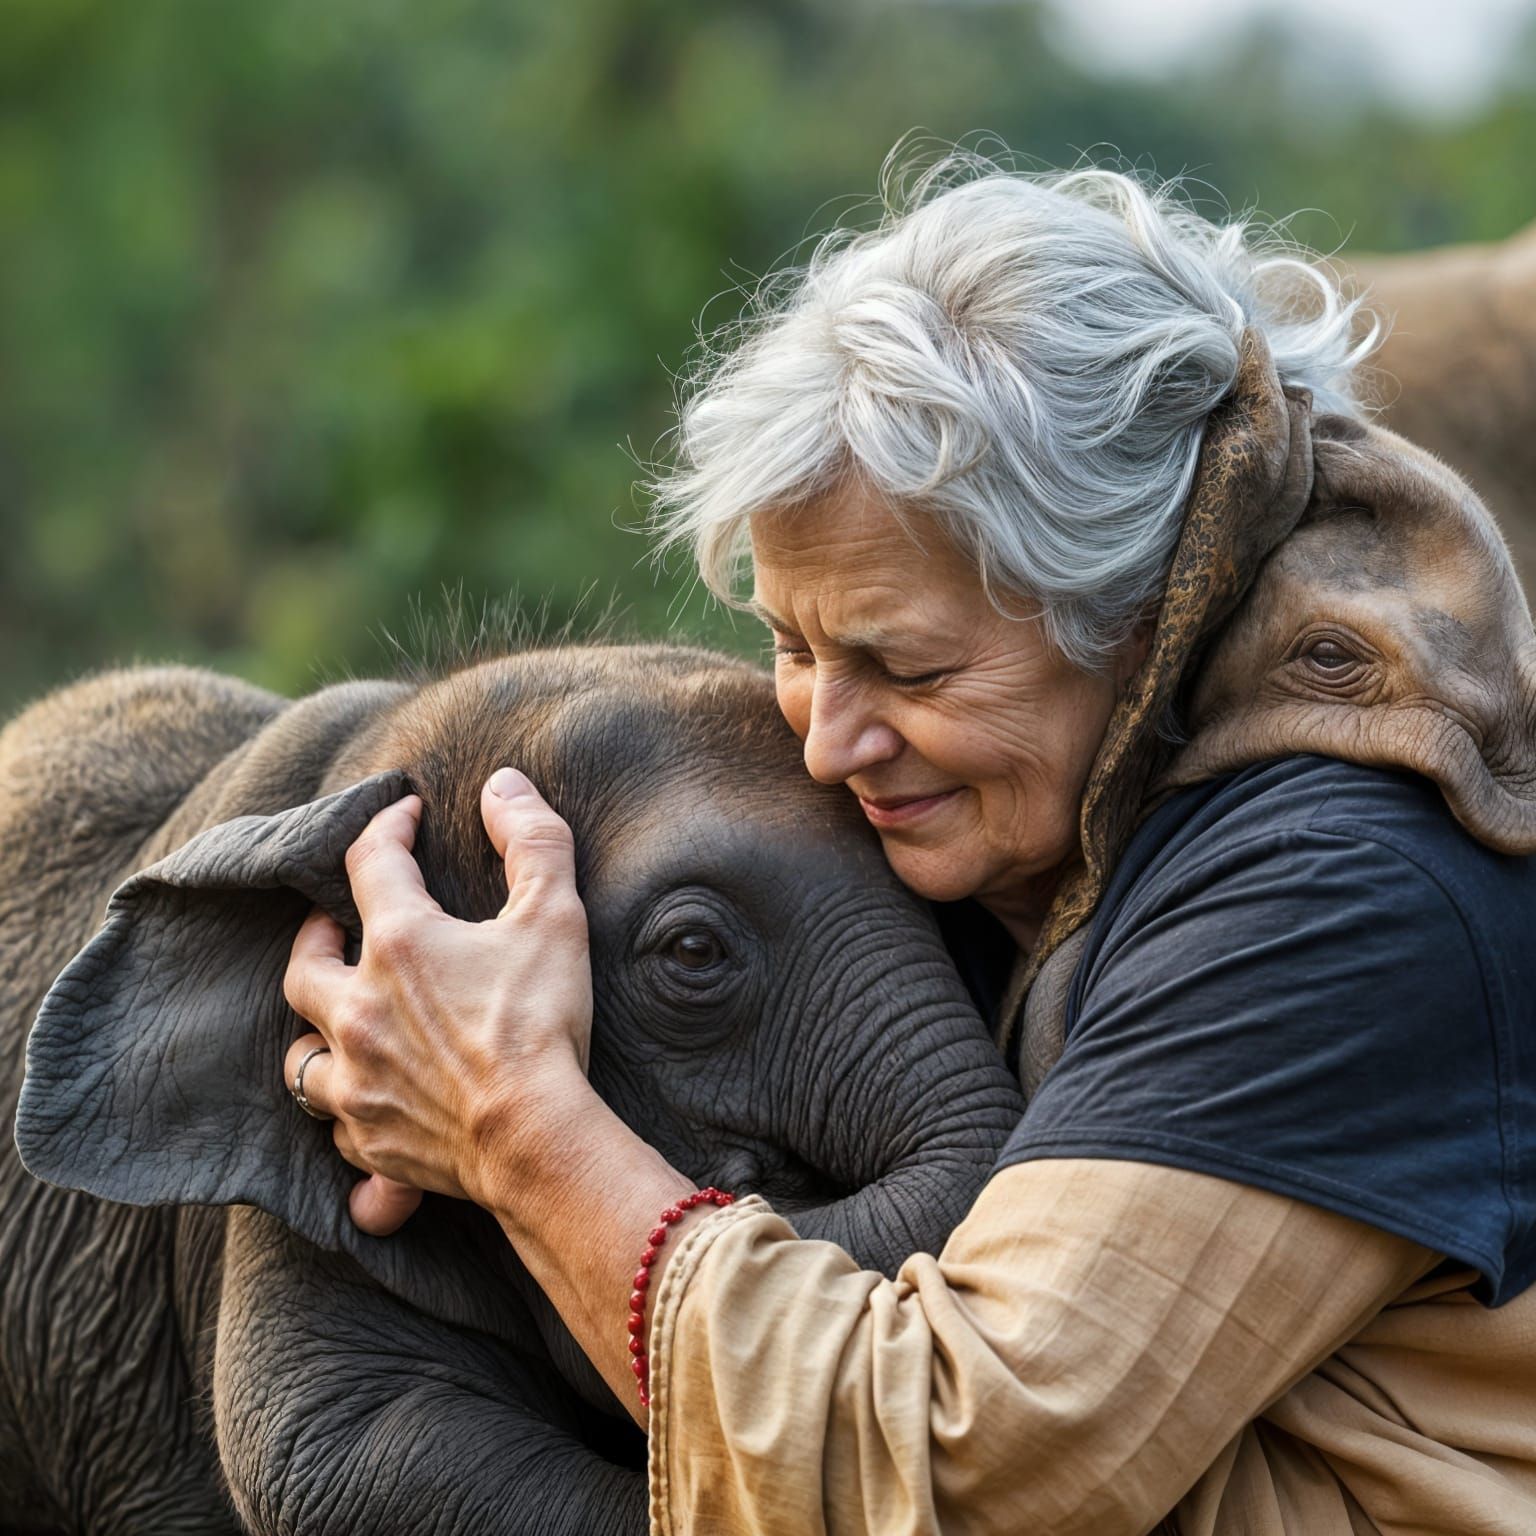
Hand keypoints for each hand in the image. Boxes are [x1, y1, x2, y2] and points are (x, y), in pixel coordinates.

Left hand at [282, 767, 594, 1235]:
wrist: (536, 1138)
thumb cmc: (543, 1023)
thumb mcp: (555, 916)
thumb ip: (533, 840)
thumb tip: (503, 784)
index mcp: (398, 945)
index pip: (371, 862)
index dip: (388, 827)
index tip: (407, 815)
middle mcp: (357, 1011)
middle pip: (303, 966)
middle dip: (314, 939)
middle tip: (333, 927)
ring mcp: (356, 1082)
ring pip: (303, 1058)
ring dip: (315, 1037)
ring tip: (338, 1025)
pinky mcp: (370, 1142)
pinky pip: (342, 1136)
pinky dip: (353, 1123)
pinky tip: (370, 1120)